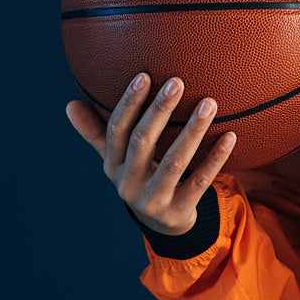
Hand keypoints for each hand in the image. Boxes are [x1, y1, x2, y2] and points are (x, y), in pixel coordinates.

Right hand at [66, 73, 236, 235]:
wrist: (162, 224)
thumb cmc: (140, 175)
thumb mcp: (116, 159)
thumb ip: (96, 133)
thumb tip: (69, 105)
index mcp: (112, 166)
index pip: (117, 130)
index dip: (129, 104)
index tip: (144, 76)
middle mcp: (128, 183)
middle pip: (143, 142)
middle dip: (159, 111)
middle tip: (177, 81)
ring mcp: (153, 200)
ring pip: (174, 162)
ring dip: (192, 131)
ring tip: (210, 103)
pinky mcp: (178, 211)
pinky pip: (200, 181)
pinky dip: (215, 158)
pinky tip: (230, 135)